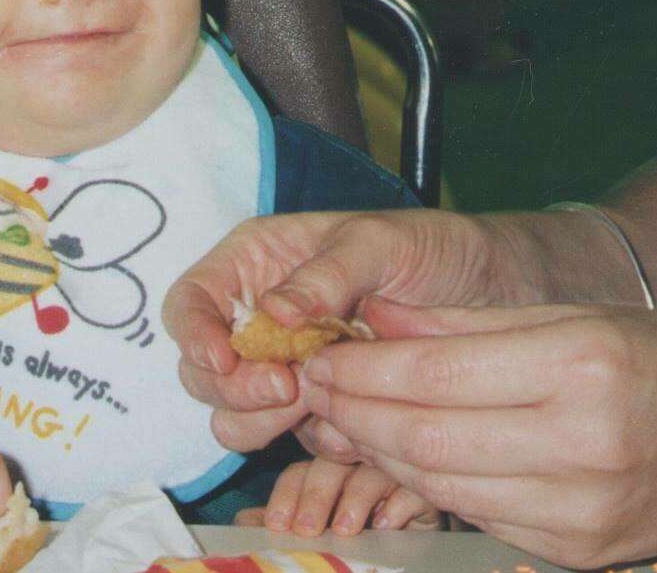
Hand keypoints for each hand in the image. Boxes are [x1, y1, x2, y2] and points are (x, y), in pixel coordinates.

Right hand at [162, 210, 505, 452]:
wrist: (495, 293)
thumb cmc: (431, 248)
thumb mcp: (378, 243)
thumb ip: (323, 275)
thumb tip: (272, 313)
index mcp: (254, 266)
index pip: (190, 302)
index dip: (192, 334)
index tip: (222, 358)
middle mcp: (256, 321)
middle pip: (201, 371)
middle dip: (232, 388)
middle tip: (285, 390)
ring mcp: (284, 370)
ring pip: (233, 416)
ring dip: (261, 422)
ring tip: (313, 404)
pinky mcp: (318, 409)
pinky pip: (293, 441)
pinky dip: (316, 440)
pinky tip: (356, 423)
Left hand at [233, 458, 439, 536]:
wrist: (406, 546)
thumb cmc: (356, 530)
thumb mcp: (315, 527)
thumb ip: (282, 520)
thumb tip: (243, 521)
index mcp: (318, 468)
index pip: (296, 472)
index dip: (285, 498)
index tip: (277, 525)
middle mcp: (351, 462)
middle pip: (329, 464)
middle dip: (314, 496)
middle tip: (307, 529)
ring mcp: (388, 470)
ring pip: (369, 470)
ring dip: (354, 499)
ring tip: (345, 529)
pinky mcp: (422, 487)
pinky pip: (411, 486)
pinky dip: (398, 505)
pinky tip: (387, 524)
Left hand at [303, 299, 656, 567]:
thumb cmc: (636, 363)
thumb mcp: (560, 319)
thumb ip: (458, 323)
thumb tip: (373, 317)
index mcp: (580, 366)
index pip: (435, 374)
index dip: (363, 369)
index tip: (319, 357)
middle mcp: (584, 441)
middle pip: (425, 435)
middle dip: (352, 410)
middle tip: (314, 388)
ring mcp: (582, 506)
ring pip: (438, 483)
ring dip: (375, 451)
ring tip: (343, 418)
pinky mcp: (576, 549)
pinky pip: (471, 514)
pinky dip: (420, 484)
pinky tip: (395, 454)